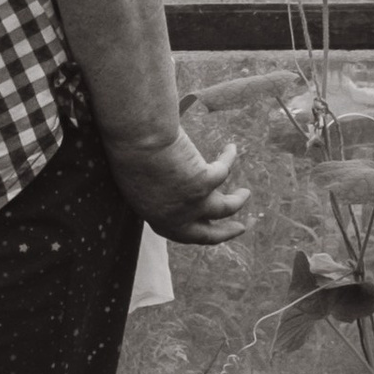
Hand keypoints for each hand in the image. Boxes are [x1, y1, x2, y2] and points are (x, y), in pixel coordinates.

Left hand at [107, 124, 251, 244]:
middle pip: (207, 235)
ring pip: (226, 208)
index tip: (208, 228)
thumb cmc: (129, 151)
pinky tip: (230, 149)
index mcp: (155, 216)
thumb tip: (170, 182)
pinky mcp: (206, 183)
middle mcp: (175, 217)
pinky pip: (224, 170)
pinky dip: (228, 158)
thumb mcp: (136, 178)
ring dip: (238, 200)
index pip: (179, 233)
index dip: (197, 231)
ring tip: (245, 193)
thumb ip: (154, 188)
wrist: (135, 138)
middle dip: (226, 233)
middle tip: (240, 228)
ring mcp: (192, 203)